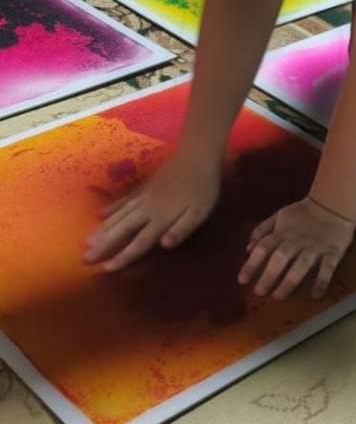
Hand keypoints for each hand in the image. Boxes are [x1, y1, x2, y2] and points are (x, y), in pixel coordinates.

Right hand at [83, 153, 220, 271]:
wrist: (197, 155)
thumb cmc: (203, 187)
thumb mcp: (200, 212)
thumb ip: (182, 229)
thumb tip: (163, 245)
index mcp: (162, 219)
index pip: (140, 242)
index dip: (123, 256)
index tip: (105, 269)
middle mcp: (148, 209)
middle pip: (122, 230)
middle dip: (104, 245)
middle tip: (84, 258)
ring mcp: (144, 196)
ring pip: (119, 216)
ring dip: (103, 229)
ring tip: (87, 241)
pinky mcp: (145, 186)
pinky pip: (124, 200)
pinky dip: (112, 208)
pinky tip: (101, 215)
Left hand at [239, 197, 355, 301]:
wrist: (333, 204)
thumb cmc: (303, 213)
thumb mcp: (279, 216)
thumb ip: (262, 230)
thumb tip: (248, 249)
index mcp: (283, 233)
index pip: (263, 248)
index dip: (251, 264)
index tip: (242, 280)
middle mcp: (297, 241)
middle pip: (281, 258)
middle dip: (269, 276)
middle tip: (259, 292)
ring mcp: (315, 248)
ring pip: (301, 265)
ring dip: (289, 282)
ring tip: (278, 297)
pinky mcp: (332, 253)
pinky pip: (327, 269)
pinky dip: (321, 282)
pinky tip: (315, 296)